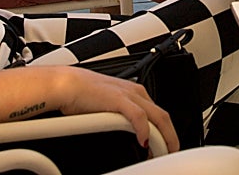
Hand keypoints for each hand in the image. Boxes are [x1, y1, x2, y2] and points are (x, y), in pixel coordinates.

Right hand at [52, 66, 179, 152]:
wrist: (67, 84)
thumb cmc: (83, 96)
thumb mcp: (110, 107)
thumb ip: (122, 117)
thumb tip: (129, 135)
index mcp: (136, 93)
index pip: (160, 115)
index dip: (167, 133)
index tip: (165, 147)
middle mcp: (136, 93)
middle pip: (164, 117)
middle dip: (171, 138)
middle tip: (170, 154)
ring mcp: (129, 96)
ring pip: (158, 118)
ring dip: (164, 138)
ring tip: (163, 153)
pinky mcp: (119, 100)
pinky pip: (139, 117)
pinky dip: (145, 130)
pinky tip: (144, 142)